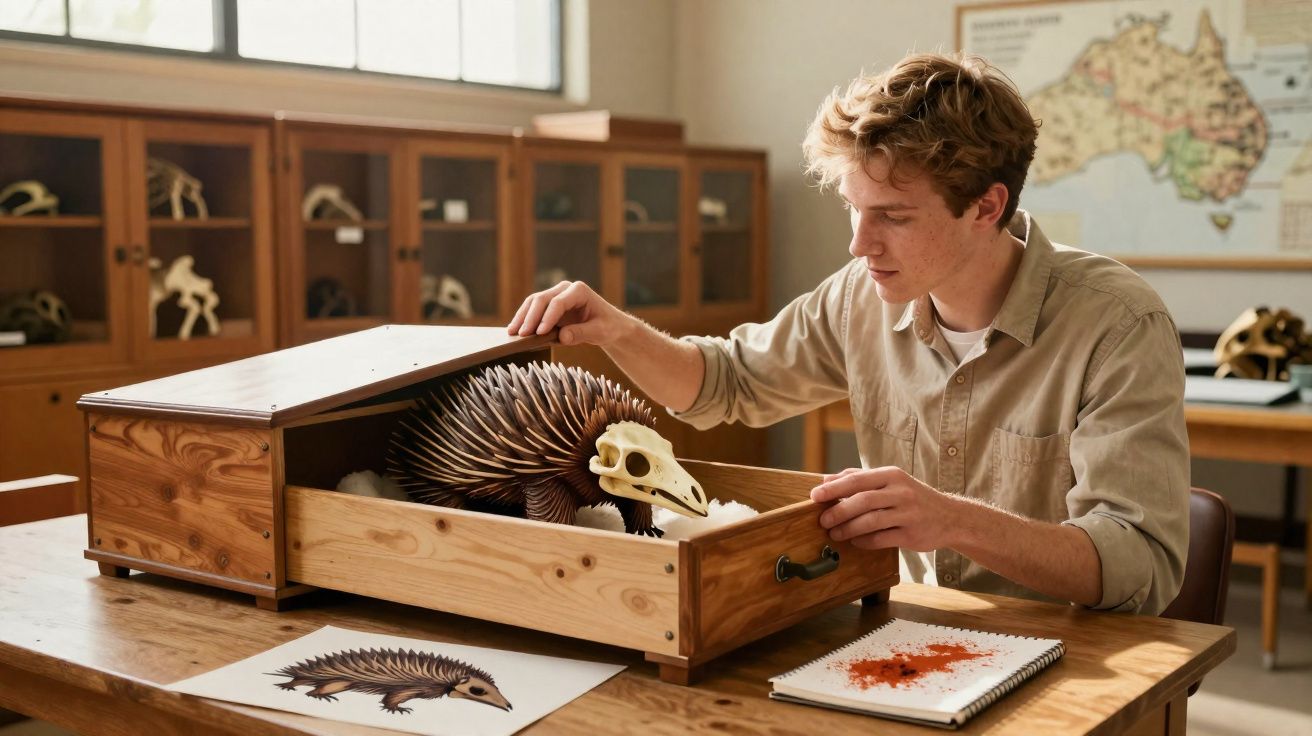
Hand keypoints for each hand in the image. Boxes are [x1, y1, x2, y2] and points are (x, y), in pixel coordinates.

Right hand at [507, 280, 630, 345]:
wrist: (608, 325)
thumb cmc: (607, 326)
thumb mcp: (599, 332)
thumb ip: (581, 333)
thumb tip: (562, 337)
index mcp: (579, 291)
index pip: (558, 302)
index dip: (547, 317)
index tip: (539, 332)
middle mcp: (565, 289)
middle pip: (542, 299)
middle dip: (530, 317)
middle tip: (522, 335)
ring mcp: (555, 296)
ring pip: (533, 302)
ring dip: (522, 317)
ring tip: (512, 333)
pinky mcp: (549, 306)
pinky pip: (532, 310)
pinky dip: (523, 319)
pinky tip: (514, 330)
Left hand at [810, 467, 961, 551]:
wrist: (950, 517)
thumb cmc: (912, 497)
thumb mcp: (890, 481)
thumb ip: (859, 478)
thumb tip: (826, 479)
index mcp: (892, 475)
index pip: (857, 480)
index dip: (833, 489)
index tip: (814, 496)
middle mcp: (901, 492)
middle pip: (862, 500)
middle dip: (838, 511)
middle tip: (822, 520)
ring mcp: (908, 514)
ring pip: (871, 521)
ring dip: (848, 529)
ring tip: (835, 533)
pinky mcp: (912, 534)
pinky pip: (881, 539)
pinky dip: (864, 541)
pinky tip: (855, 541)